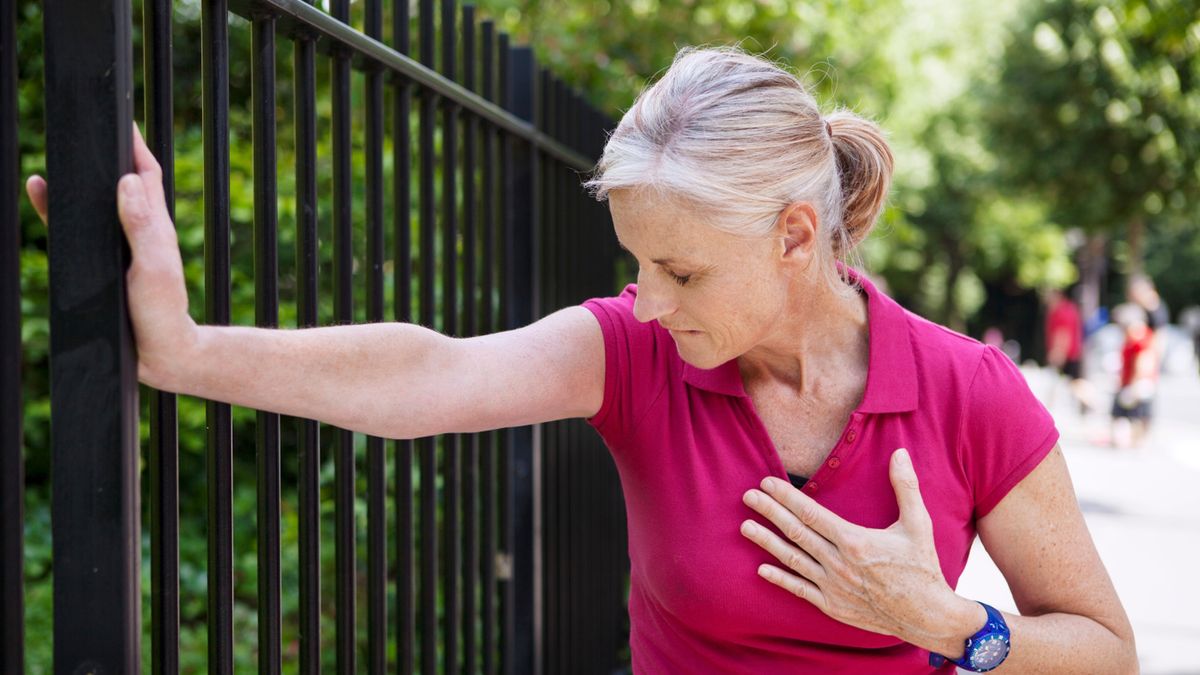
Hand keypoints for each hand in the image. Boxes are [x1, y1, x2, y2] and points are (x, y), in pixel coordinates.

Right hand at [25, 122, 197, 388]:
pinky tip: (39, 190)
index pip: (145, 172)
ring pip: (95, 199)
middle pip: (119, 178)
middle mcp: (136, 227)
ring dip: (79, 176)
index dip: (134, 144)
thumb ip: (142, 226)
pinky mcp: (100, 260)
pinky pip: (75, 227)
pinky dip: (57, 207)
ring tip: (58, 150)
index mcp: (154, 223)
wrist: (159, 353)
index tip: (119, 115)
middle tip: (84, 124)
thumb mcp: (154, 267)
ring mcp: (118, 243)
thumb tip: (127, 180)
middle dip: (104, 152)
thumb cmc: (162, 311)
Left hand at [739, 448, 982, 654]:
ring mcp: (833, 587)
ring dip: (767, 542)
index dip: (786, 497)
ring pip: (793, 559)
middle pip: (796, 532)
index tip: (767, 483)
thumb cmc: (923, 567)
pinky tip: (761, 568)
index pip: (811, 513)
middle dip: (769, 512)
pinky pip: (800, 589)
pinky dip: (780, 578)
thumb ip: (905, 487)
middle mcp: (839, 563)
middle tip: (747, 496)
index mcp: (855, 541)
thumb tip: (899, 453)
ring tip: (744, 527)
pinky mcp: (833, 606)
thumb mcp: (918, 524)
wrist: (927, 616)